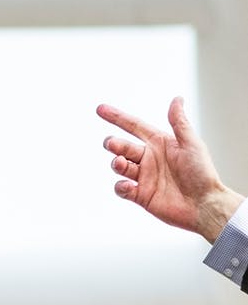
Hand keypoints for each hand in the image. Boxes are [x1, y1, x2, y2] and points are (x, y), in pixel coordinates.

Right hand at [98, 98, 242, 242]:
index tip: (100, 109)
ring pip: (119, 166)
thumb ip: (179, 122)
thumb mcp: (191, 144)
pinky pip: (122, 188)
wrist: (204, 205)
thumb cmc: (202, 173)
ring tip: (120, 164)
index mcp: (160, 144)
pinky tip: (129, 185)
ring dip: (116, 163)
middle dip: (114, 144)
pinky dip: (120, 186)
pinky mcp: (140, 195)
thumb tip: (176, 99)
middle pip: (122, 147)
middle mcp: (149, 159)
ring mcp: (143, 177)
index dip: (117, 118)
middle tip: (112, 145)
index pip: (134, 126)